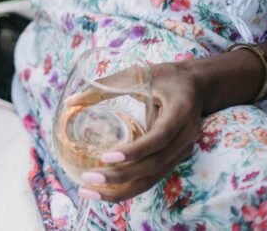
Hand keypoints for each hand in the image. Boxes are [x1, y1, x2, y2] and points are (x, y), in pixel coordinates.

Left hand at [78, 61, 202, 201]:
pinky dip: (130, 187)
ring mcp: (182, 151)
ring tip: (89, 191)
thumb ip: (104, 86)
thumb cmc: (165, 76)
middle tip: (89, 178)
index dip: (135, 150)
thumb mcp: (136, 74)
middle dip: (122, 176)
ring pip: (154, 178)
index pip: (159, 138)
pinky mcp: (173, 158)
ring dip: (123, 190)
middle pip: (155, 165)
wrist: (198, 86)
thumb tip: (69, 101)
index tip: (106, 157)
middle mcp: (186, 137)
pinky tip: (105, 191)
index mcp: (180, 112)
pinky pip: (153, 177)